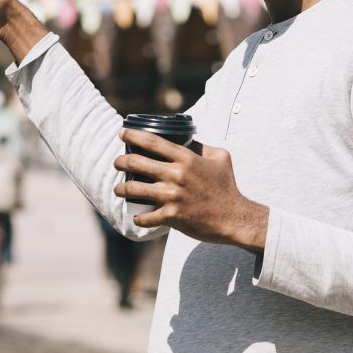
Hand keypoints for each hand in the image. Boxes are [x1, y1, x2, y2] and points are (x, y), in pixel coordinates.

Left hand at [113, 129, 269, 250]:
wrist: (234, 218)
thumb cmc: (227, 187)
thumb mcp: (220, 158)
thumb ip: (202, 146)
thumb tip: (188, 139)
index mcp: (186, 158)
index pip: (152, 142)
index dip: (133, 136)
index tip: (122, 134)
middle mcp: (176, 175)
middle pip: (137, 163)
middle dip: (121, 162)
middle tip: (117, 163)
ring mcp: (172, 196)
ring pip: (135, 189)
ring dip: (121, 189)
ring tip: (118, 189)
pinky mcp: (172, 216)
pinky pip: (146, 217)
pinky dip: (138, 217)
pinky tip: (136, 216)